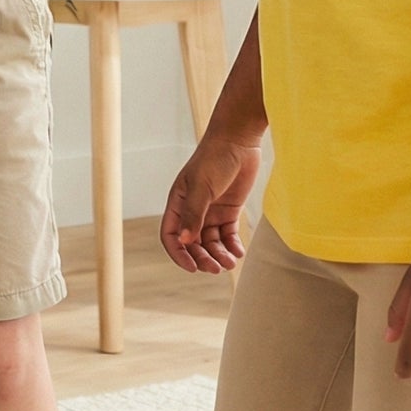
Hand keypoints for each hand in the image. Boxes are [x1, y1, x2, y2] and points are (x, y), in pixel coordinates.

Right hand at [160, 129, 260, 272]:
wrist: (238, 141)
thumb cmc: (214, 159)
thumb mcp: (201, 187)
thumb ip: (193, 215)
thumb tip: (184, 241)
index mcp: (178, 203)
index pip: (171, 235)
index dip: (178, 253)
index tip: (192, 267)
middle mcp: (192, 210)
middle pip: (192, 243)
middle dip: (202, 258)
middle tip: (216, 268)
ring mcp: (211, 211)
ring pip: (211, 242)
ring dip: (219, 254)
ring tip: (230, 262)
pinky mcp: (229, 210)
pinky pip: (228, 234)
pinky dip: (232, 245)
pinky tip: (239, 251)